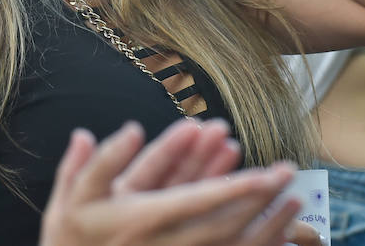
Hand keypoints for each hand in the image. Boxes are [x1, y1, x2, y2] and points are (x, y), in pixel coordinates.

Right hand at [41, 122, 301, 245]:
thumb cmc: (70, 237)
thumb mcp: (72, 196)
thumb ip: (99, 162)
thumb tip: (130, 129)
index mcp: (144, 218)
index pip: (200, 200)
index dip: (235, 186)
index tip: (266, 173)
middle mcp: (168, 243)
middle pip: (226, 222)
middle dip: (260, 197)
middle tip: (289, 171)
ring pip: (231, 245)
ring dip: (265, 223)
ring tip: (295, 200)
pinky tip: (279, 238)